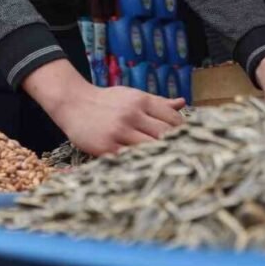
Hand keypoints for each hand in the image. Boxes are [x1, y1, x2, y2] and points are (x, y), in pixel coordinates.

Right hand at [22, 59, 184, 155]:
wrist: (73, 103)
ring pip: (150, 148)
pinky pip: (129, 159)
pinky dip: (140, 164)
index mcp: (141, 100)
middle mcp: (132, 114)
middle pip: (165, 134)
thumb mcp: (132, 95)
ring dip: (161, 157)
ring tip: (170, 167)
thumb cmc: (107, 101)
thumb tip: (182, 103)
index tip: (191, 141)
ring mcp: (119, 131)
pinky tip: (148, 169)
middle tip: (186, 158)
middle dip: (178, 146)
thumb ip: (158, 102)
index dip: (184, 131)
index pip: (172, 118)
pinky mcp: (106, 147)